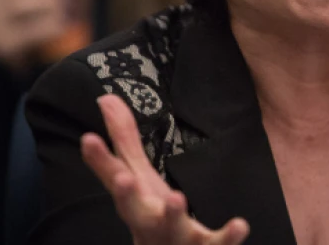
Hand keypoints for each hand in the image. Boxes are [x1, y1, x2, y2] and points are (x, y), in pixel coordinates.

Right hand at [82, 94, 250, 244]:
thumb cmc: (151, 216)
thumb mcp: (137, 178)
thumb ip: (124, 140)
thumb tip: (107, 97)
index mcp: (134, 203)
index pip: (114, 178)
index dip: (100, 160)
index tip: (88, 138)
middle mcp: (150, 222)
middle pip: (134, 211)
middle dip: (127, 197)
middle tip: (125, 180)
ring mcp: (176, 239)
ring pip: (172, 230)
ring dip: (173, 216)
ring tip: (177, 198)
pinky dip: (228, 238)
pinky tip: (240, 225)